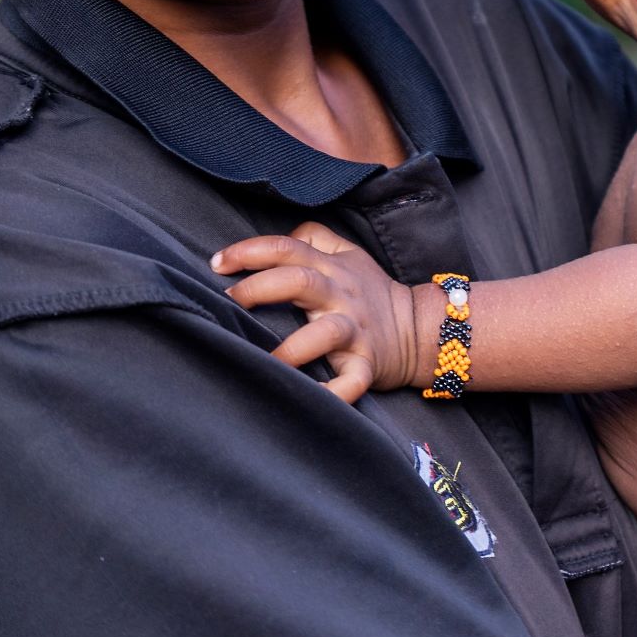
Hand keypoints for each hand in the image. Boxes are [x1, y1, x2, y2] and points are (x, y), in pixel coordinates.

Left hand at [211, 223, 435, 402]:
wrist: (418, 328)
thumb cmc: (370, 291)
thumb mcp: (347, 253)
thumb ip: (313, 237)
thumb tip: (274, 239)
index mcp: (331, 268)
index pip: (287, 248)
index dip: (250, 251)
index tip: (218, 263)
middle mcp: (341, 295)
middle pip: (300, 282)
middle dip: (260, 289)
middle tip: (229, 301)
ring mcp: (355, 331)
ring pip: (325, 334)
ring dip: (293, 349)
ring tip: (266, 362)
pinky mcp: (367, 364)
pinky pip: (353, 381)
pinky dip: (335, 393)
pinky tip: (313, 399)